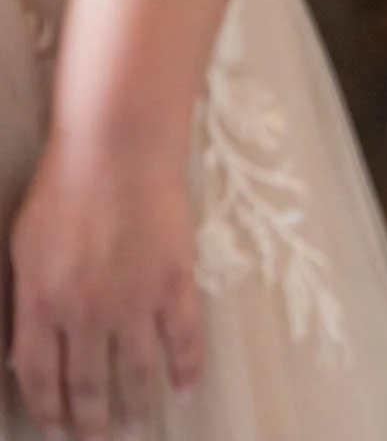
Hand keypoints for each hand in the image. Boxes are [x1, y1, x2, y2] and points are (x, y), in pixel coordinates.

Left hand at [8, 141, 205, 438]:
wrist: (118, 152)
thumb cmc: (65, 189)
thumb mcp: (23, 247)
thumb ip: (24, 299)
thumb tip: (23, 343)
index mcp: (41, 304)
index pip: (38, 374)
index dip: (47, 407)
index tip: (55, 428)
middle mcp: (86, 313)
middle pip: (87, 382)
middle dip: (90, 420)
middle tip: (97, 439)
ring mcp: (134, 301)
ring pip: (134, 370)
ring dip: (135, 402)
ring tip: (136, 422)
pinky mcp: (174, 283)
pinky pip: (183, 338)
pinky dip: (185, 367)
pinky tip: (184, 386)